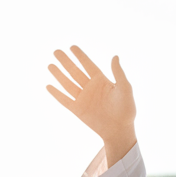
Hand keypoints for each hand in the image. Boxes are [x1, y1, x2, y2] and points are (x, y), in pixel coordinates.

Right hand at [46, 46, 136, 165]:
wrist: (119, 129)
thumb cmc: (126, 109)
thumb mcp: (125, 88)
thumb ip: (118, 73)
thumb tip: (115, 56)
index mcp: (101, 81)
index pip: (88, 65)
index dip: (80, 56)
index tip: (72, 47)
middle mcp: (90, 88)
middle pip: (75, 71)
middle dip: (65, 61)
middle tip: (56, 51)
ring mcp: (83, 98)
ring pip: (68, 83)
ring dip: (59, 74)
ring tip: (50, 65)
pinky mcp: (78, 110)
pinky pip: (65, 100)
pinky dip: (56, 94)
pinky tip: (48, 86)